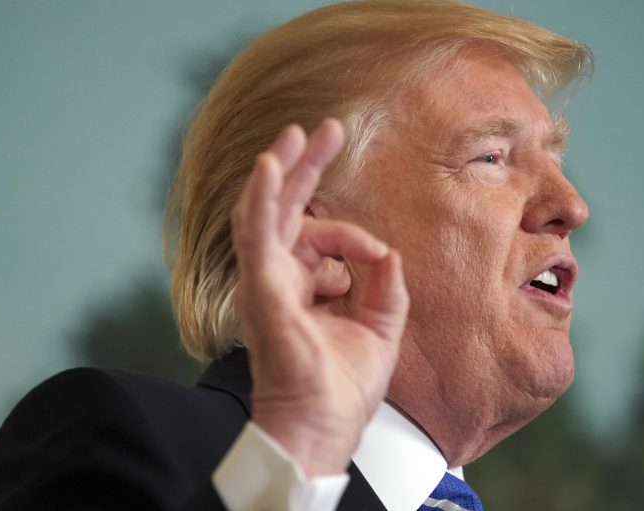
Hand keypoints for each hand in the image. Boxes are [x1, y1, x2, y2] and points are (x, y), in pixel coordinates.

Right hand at [232, 119, 408, 475]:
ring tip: (297, 133)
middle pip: (286, 211)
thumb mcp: (380, 329)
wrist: (323, 427)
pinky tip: (270, 164)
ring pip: (264, 212)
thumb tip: (388, 253)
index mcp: (301, 288)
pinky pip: (255, 234)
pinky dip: (259, 198)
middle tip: (325, 131)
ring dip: (282, 171)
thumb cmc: (342, 389)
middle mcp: (278, 280)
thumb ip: (385, 288)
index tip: (378, 255)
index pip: (320, 239)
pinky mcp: (261, 288)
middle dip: (307, 169)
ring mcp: (265, 282)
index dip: (353, 237)